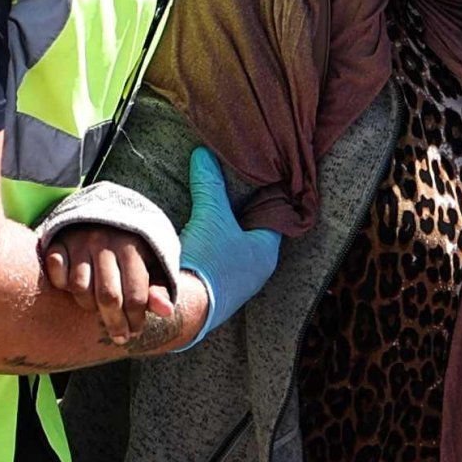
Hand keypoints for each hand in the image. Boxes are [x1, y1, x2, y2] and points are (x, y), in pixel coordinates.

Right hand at [41, 226, 175, 346]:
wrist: (101, 216)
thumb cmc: (130, 251)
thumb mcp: (150, 266)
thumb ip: (157, 289)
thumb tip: (168, 312)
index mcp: (132, 248)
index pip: (135, 295)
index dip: (135, 320)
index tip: (135, 333)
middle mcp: (105, 242)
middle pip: (108, 297)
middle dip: (114, 323)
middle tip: (119, 338)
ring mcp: (79, 241)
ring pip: (80, 288)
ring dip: (87, 304)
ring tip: (96, 307)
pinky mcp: (57, 242)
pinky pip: (56, 274)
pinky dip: (61, 284)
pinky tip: (71, 287)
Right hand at [174, 146, 282, 334]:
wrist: (185, 307)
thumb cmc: (209, 262)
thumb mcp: (210, 216)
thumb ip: (209, 185)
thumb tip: (203, 154)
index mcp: (267, 251)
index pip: (276, 215)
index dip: (268, 195)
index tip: (259, 178)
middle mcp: (258, 269)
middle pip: (255, 231)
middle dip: (245, 213)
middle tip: (234, 189)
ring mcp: (238, 283)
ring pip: (238, 248)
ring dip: (228, 233)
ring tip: (216, 210)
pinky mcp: (218, 291)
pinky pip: (221, 263)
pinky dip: (215, 249)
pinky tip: (202, 238)